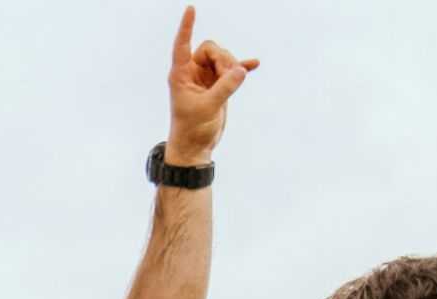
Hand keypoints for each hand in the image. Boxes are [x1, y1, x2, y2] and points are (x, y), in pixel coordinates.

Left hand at [165, 6, 257, 163]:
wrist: (196, 147)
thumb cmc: (192, 129)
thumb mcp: (208, 107)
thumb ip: (225, 87)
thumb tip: (240, 69)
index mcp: (181, 75)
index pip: (182, 45)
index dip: (187, 27)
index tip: (191, 9)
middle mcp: (192, 73)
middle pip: (211, 49)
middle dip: (223, 59)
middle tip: (229, 76)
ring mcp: (206, 79)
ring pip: (223, 58)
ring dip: (232, 66)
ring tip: (235, 82)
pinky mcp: (219, 86)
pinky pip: (232, 71)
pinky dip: (241, 68)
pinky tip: (254, 64)